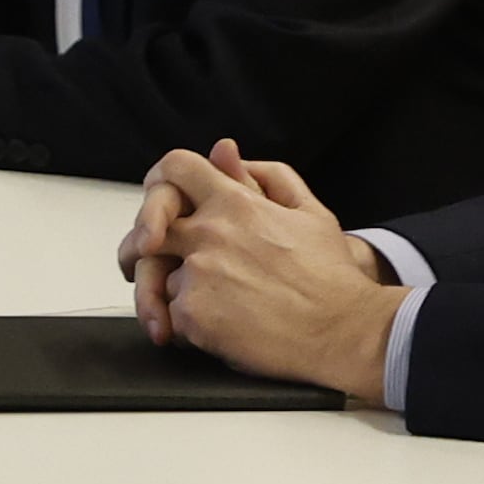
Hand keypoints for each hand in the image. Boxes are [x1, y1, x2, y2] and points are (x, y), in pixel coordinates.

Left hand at [124, 140, 400, 398]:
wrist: (345, 331)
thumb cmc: (330, 277)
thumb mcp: (309, 214)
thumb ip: (265, 177)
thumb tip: (224, 151)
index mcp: (236, 204)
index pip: (175, 168)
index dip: (159, 182)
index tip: (158, 205)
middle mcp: (210, 234)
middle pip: (146, 231)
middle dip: (137, 248)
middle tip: (138, 263)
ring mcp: (198, 275)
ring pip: (160, 278)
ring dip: (171, 293)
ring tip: (193, 309)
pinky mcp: (194, 315)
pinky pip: (169, 317)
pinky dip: (183, 326)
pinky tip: (213, 331)